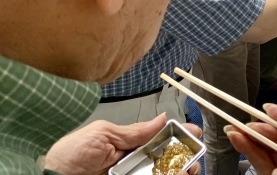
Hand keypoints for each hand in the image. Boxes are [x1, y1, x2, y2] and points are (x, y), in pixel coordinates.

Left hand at [45, 114, 201, 174]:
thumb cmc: (70, 155)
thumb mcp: (103, 134)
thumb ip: (135, 131)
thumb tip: (163, 118)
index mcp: (128, 146)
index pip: (160, 140)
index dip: (179, 136)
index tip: (195, 134)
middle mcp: (133, 164)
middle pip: (168, 161)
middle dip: (185, 157)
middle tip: (193, 158)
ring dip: (180, 171)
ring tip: (185, 170)